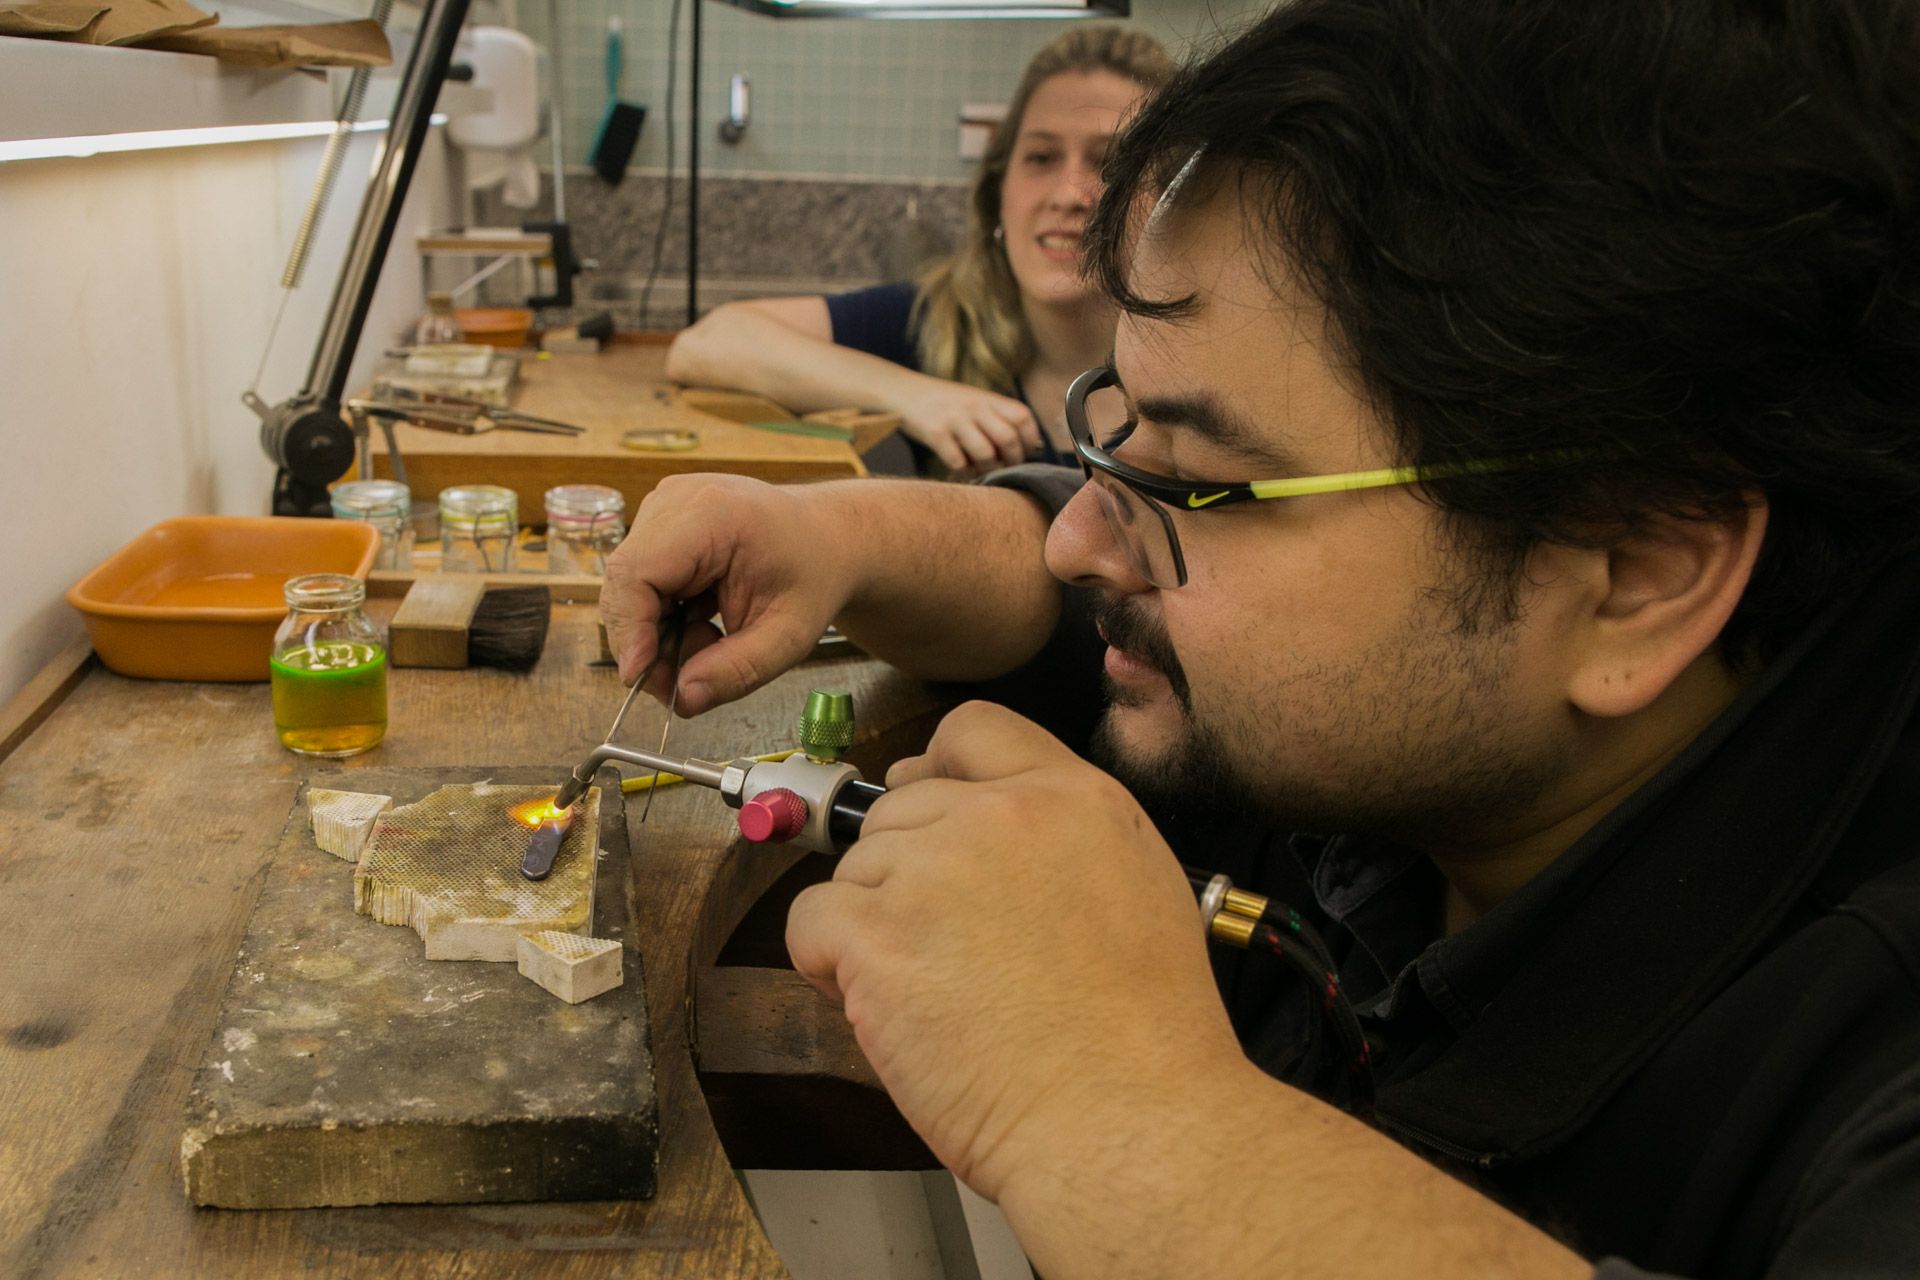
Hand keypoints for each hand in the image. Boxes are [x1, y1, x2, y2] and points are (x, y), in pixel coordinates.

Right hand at [601, 474, 852, 713]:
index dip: (629, 629)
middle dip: (645, 642)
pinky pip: (640, 580)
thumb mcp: (789, 636)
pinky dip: (662, 615)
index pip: (636, 572)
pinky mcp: (661, 520)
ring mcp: (665, 505)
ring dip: (657, 631)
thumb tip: (684, 699)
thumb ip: (738, 671)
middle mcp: (678, 499)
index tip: (642, 678)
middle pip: (625, 581)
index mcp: (713, 514)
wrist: (827, 538)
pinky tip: (702, 619)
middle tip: (682, 683)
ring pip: (628, 586)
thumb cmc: (813, 574)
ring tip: (710, 640)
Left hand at [785, 701, 1243, 1201]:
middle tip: (941, 947)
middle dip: (905, 871)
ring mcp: (932, 868)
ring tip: (932, 995)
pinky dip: (828, 966)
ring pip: (855, 867)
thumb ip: (1067, 839)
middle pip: (902, 807)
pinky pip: (811, 921)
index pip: (972, 731)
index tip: (925, 810)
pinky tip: (884, 1008)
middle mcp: (999, 815)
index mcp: (1074, 798)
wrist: (1127, 1120)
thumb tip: (995, 827)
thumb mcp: (1141, 890)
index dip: (935, 769)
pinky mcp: (875, 932)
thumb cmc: (1145, 1040)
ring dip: (872, 924)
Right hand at [895, 381, 1043, 477]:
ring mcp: (954, 420)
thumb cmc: (945, 403)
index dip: (1029, 440)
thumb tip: (1026, 449)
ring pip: (985, 454)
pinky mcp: (935, 433)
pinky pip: (958, 462)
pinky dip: (962, 472)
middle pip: (1008, 439)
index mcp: (988, 398)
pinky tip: (960, 469)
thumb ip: (997, 419)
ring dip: (986, 469)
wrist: (903, 392)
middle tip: (1003, 467)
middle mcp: (974, 407)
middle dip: (1011, 460)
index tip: (1023, 452)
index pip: (1023, 417)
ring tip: (980, 469)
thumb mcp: (974, 401)